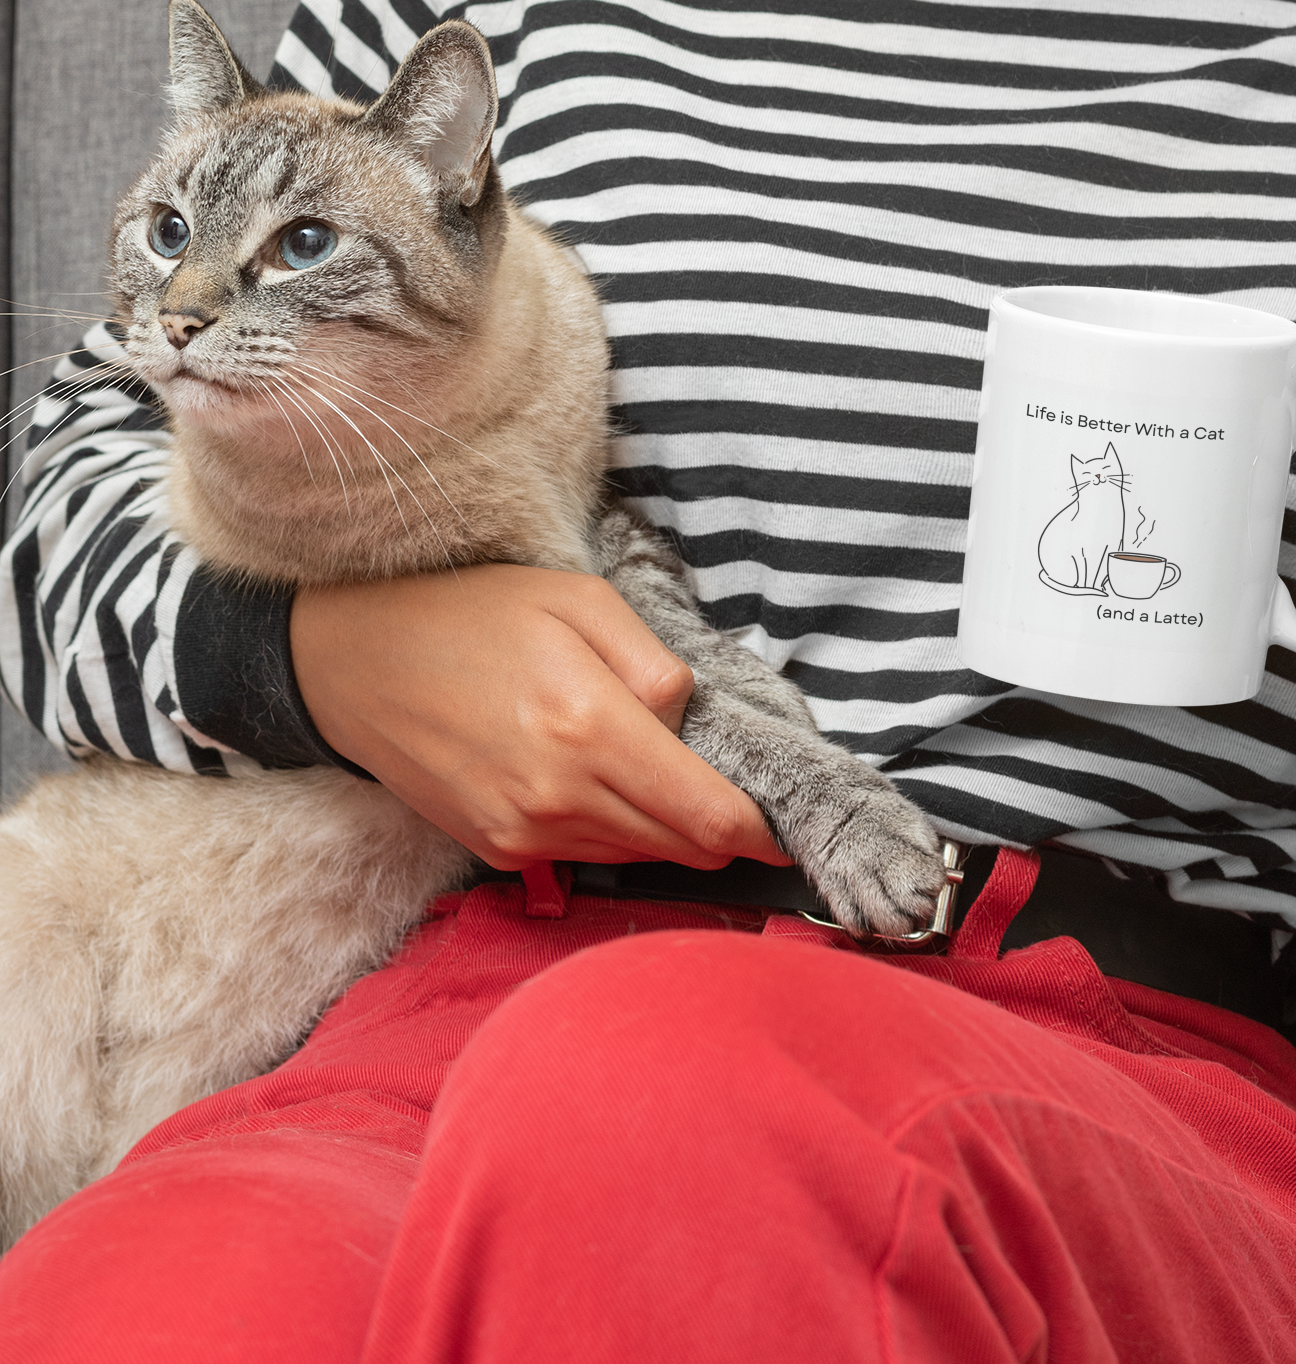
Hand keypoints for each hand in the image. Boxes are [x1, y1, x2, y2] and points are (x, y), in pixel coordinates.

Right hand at [290, 564, 785, 868]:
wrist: (353, 662)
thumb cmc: (471, 614)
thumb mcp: (577, 599)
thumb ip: (652, 661)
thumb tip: (689, 721)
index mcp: (589, 729)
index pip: (707, 817)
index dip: (757, 829)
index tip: (782, 822)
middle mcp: (558, 798)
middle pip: (680, 847)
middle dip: (719, 828)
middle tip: (734, 792)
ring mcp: (522, 834)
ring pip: (636, 856)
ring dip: (665, 829)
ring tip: (661, 774)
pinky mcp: (496, 851)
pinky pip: (585, 855)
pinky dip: (612, 830)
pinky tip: (601, 783)